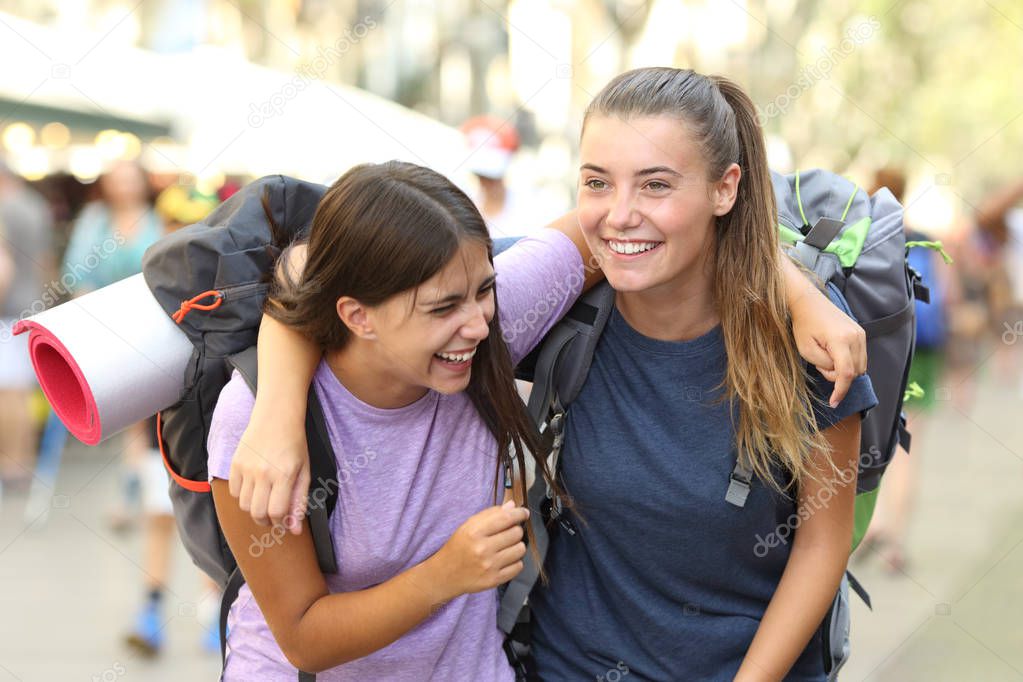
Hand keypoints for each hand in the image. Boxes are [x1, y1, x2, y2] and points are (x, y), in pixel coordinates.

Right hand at [228, 420, 310, 534]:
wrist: (277, 417)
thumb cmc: (295, 445)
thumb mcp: (304, 471)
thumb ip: (299, 502)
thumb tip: (295, 530)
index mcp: (284, 475)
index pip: (276, 513)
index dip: (280, 522)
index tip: (284, 520)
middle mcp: (262, 473)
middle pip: (257, 513)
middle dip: (266, 520)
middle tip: (273, 514)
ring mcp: (246, 468)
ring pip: (243, 505)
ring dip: (254, 509)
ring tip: (264, 500)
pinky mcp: (235, 464)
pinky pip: (233, 492)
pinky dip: (242, 496)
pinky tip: (253, 488)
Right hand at [431, 501, 528, 598]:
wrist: (445, 575)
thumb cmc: (458, 547)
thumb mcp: (467, 526)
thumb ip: (490, 514)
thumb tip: (512, 506)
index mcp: (474, 532)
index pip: (506, 518)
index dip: (519, 513)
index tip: (523, 513)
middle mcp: (482, 549)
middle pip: (516, 533)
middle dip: (515, 530)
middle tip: (507, 533)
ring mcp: (489, 566)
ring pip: (520, 549)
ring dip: (516, 546)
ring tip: (506, 547)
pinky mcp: (494, 580)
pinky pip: (518, 567)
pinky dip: (515, 562)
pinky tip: (504, 560)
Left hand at [790, 288, 866, 406]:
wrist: (809, 302)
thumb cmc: (803, 325)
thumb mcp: (806, 349)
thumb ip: (824, 365)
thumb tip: (838, 373)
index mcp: (841, 340)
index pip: (846, 374)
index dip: (841, 391)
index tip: (833, 403)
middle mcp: (856, 337)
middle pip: (854, 372)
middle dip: (837, 376)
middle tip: (820, 364)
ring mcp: (861, 334)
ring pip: (860, 366)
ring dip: (843, 370)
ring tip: (825, 356)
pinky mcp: (861, 333)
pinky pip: (860, 357)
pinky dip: (848, 362)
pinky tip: (834, 354)